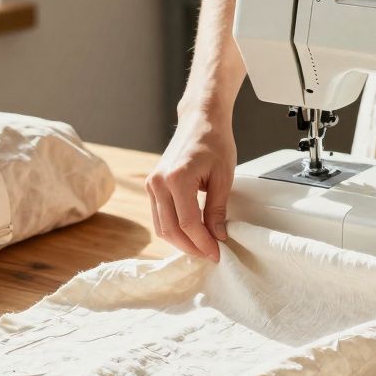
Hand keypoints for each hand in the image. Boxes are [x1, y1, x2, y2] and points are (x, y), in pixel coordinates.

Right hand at [145, 111, 237, 260]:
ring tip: (202, 247)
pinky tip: (190, 235)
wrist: (200, 120)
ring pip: (162, 227)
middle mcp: (159, 182)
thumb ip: (217, 210)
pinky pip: (160, 216)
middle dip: (191, 247)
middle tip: (211, 255)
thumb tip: (217, 236)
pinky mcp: (152, 185)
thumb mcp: (223, 178)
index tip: (217, 253)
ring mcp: (152, 184)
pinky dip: (174, 229)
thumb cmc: (214, 142)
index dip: (203, 243)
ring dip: (181, 242)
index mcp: (177, 178)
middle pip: (171, 229)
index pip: (188, 223)